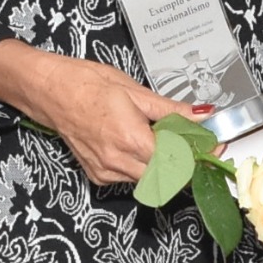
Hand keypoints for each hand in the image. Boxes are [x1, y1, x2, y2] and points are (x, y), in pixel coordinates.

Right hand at [0, 41, 201, 187]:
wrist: (47, 90)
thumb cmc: (85, 83)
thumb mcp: (134, 90)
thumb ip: (172, 109)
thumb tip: (203, 115)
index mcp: (131, 139)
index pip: (178, 161)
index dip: (200, 157)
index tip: (215, 149)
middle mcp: (118, 162)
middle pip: (167, 176)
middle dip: (184, 163)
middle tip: (194, 145)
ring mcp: (106, 172)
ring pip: (149, 179)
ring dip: (163, 164)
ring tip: (161, 139)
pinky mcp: (98, 176)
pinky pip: (130, 177)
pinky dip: (141, 165)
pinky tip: (136, 145)